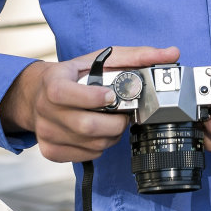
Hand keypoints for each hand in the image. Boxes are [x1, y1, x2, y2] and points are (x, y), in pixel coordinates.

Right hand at [0, 45, 179, 163]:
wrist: (39, 94)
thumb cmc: (74, 75)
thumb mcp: (102, 59)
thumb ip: (137, 56)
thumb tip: (171, 54)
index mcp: (53, 83)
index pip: (64, 94)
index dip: (91, 98)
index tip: (111, 96)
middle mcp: (45, 110)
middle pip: (86, 126)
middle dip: (115, 123)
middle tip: (123, 114)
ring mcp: (47, 133)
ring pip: (91, 144)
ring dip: (111, 135)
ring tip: (112, 121)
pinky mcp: (51, 151)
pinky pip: (87, 156)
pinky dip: (100, 147)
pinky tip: (100, 133)